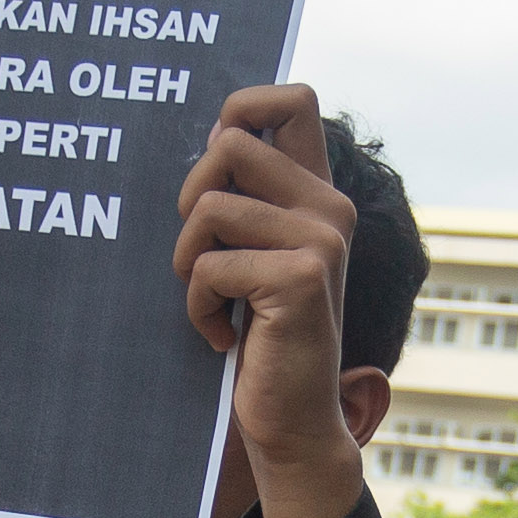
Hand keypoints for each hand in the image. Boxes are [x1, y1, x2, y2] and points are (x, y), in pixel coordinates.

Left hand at [174, 85, 365, 517]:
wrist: (291, 420)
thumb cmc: (259, 337)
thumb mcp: (251, 255)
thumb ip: (246, 197)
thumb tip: (213, 130)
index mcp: (317, 193)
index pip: (292, 97)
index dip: (240, 106)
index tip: (213, 160)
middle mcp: (329, 207)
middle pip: (229, 142)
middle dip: (190, 196)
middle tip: (199, 253)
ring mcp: (321, 239)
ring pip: (209, 206)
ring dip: (188, 262)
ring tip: (212, 302)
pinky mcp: (301, 277)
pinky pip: (210, 265)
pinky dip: (198, 306)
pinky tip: (223, 336)